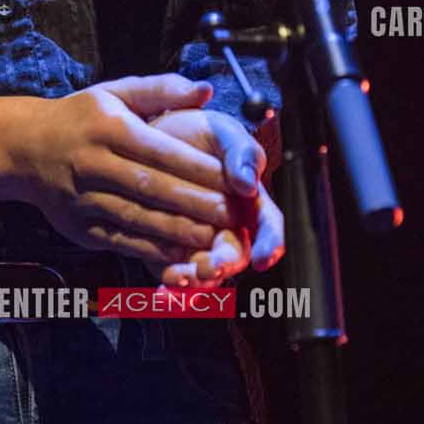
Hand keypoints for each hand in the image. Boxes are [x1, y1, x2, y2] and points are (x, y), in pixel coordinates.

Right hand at [5, 75, 239, 271]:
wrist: (23, 147)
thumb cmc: (80, 118)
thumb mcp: (115, 93)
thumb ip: (162, 90)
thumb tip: (206, 91)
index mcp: (108, 127)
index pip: (161, 151)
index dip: (198, 169)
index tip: (231, 181)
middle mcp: (92, 162)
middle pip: (151, 187)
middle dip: (195, 204)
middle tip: (232, 215)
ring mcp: (82, 198)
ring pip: (136, 218)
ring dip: (176, 231)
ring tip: (212, 239)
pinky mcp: (77, 227)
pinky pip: (119, 241)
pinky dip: (150, 250)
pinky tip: (178, 254)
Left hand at [143, 107, 284, 286]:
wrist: (152, 136)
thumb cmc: (196, 134)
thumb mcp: (222, 131)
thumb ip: (241, 152)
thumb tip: (249, 183)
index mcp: (249, 202)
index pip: (268, 227)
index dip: (271, 244)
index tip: (264, 257)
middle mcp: (228, 228)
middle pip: (235, 257)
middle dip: (222, 266)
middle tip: (207, 266)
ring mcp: (198, 244)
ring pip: (206, 276)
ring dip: (195, 284)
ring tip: (177, 280)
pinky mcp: (168, 253)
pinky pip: (175, 279)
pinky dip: (172, 290)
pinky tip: (163, 292)